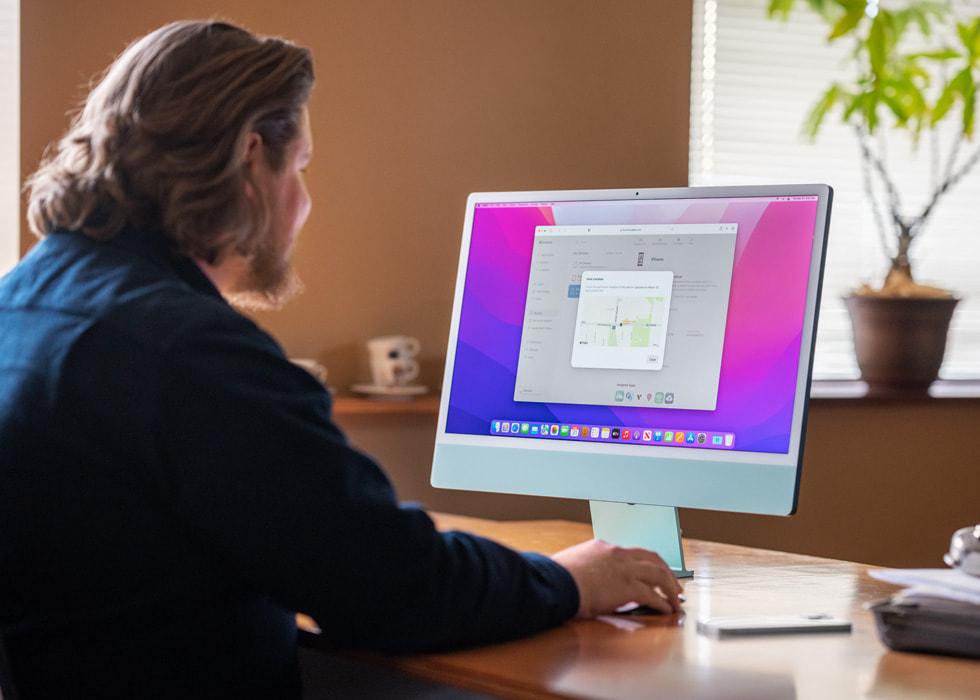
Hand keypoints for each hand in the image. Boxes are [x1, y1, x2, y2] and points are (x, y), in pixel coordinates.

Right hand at [552, 539, 683, 618]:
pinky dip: (663, 603)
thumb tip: (584, 579)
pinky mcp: (628, 587)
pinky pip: (653, 595)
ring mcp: (624, 569)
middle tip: (673, 584)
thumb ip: (585, 569)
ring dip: (670, 587)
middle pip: (652, 558)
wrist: (555, 583)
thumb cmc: (556, 578)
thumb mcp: (572, 565)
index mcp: (603, 548)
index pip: (631, 553)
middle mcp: (617, 554)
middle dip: (666, 571)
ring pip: (658, 574)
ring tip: (676, 598)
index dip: (645, 564)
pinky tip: (667, 610)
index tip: (650, 573)